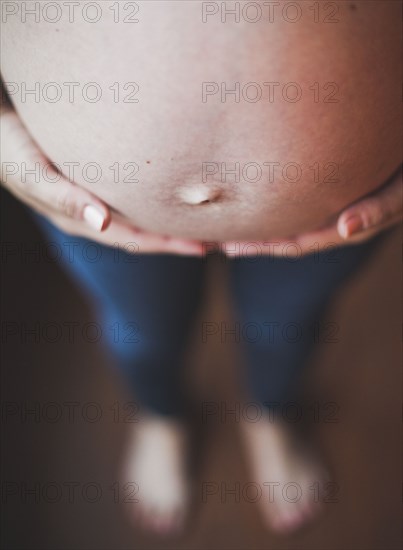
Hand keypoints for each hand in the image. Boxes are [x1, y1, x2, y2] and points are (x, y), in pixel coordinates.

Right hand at [0, 105, 202, 255]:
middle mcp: (92, 218)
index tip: (202, 246)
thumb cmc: (11, 150)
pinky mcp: (96, 188)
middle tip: (217, 242)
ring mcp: (94, 205)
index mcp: (81, 220)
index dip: (168, 244)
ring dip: (171, 226)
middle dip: (177, 240)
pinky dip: (156, 207)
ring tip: (204, 227)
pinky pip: (133, 204)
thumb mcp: (33, 173)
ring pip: (140, 222)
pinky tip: (171, 203)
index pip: (134, 238)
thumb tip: (103, 222)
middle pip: (143, 236)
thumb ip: (65, 198)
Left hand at [222, 167, 401, 257]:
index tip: (230, 245)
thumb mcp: (399, 192)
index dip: (263, 247)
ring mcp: (330, 210)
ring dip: (257, 227)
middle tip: (214, 240)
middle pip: (285, 239)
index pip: (297, 244)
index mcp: (345, 229)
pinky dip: (271, 208)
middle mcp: (334, 223)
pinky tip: (253, 199)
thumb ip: (379, 209)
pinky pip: (295, 206)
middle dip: (252, 241)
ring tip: (224, 226)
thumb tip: (346, 228)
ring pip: (287, 224)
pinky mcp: (326, 195)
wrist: (402, 157)